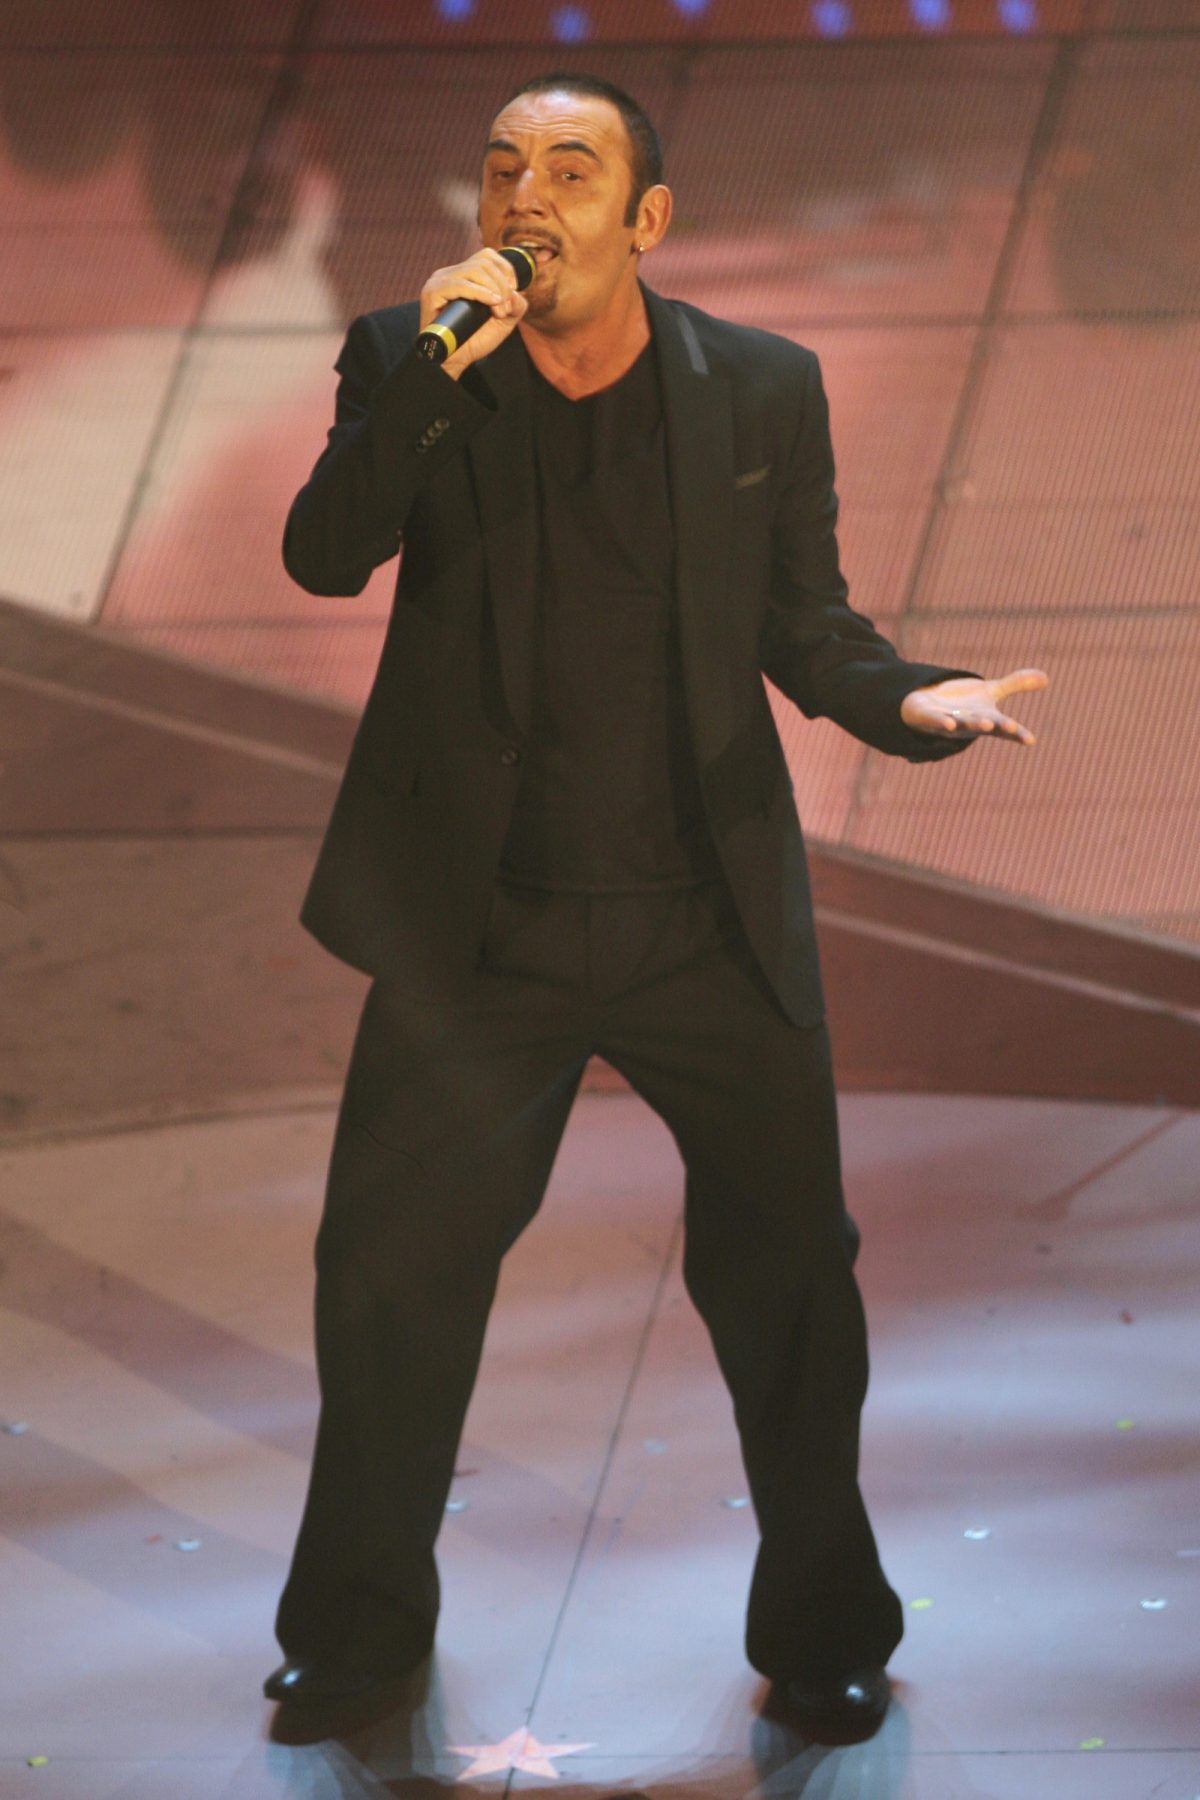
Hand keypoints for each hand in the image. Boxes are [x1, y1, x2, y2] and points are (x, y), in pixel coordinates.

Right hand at [419, 248, 527, 378]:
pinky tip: (492, 303)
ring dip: (495, 290)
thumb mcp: (503, 321)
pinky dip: (480, 293)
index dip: (506, 270)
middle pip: (484, 261)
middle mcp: (450, 274)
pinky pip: (460, 284)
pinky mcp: (432, 293)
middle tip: (504, 309)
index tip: (513, 293)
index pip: (487, 255)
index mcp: (464, 275)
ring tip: (498, 312)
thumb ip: (516, 305)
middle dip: (502, 285)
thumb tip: (517, 291)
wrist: (454, 361)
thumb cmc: (475, 340)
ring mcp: (439, 281)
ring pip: (475, 270)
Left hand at [900, 667, 1048, 743]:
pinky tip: (948, 724)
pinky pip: (936, 721)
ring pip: (963, 724)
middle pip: (985, 724)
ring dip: (973, 724)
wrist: (928, 705)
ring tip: (986, 723)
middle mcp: (970, 723)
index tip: (1030, 740)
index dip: (1017, 734)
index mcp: (987, 719)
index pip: (1005, 728)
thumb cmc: (963, 703)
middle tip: (1010, 726)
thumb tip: (1046, 677)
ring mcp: (950, 722)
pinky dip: (942, 722)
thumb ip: (1016, 684)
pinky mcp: (930, 718)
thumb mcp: (991, 691)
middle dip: (996, 725)